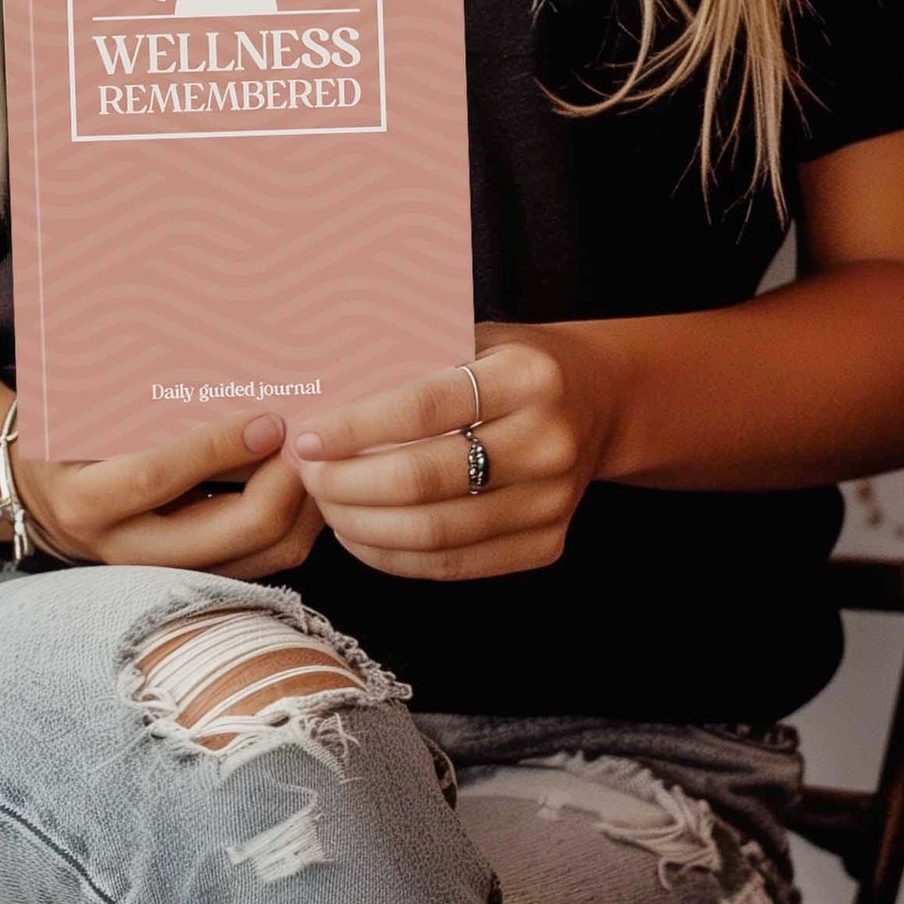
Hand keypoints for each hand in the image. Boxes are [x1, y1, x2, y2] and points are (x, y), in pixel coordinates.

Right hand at [15, 411, 321, 578]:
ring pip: (261, 555)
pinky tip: (310, 483)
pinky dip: (298, 522)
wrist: (48, 499)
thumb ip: (143, 403)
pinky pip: (265, 560)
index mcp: (89, 499)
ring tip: (322, 459)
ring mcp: (167, 572)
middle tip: (312, 442)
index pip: (157, 477)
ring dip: (303, 508)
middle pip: (229, 533)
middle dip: (284, 487)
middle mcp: (127, 548)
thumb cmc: (72, 438)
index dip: (218, 448)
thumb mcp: (87, 418)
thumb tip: (230, 372)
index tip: (268, 419)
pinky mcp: (198, 576)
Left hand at [291, 325, 609, 579]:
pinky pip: (453, 565)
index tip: (305, 437)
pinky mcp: (547, 544)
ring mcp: (553, 501)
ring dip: (361, 526)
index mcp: (528, 377)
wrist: (598, 402)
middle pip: (424, 480)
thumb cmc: (509, 364)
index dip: (356, 427)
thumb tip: (314, 383)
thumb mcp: (472, 338)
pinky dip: (393, 556)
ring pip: (434, 533)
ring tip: (323, 504)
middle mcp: (549, 441)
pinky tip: (358, 534)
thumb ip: (409, 359)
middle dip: (347, 484)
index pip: (425, 407)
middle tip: (306, 475)